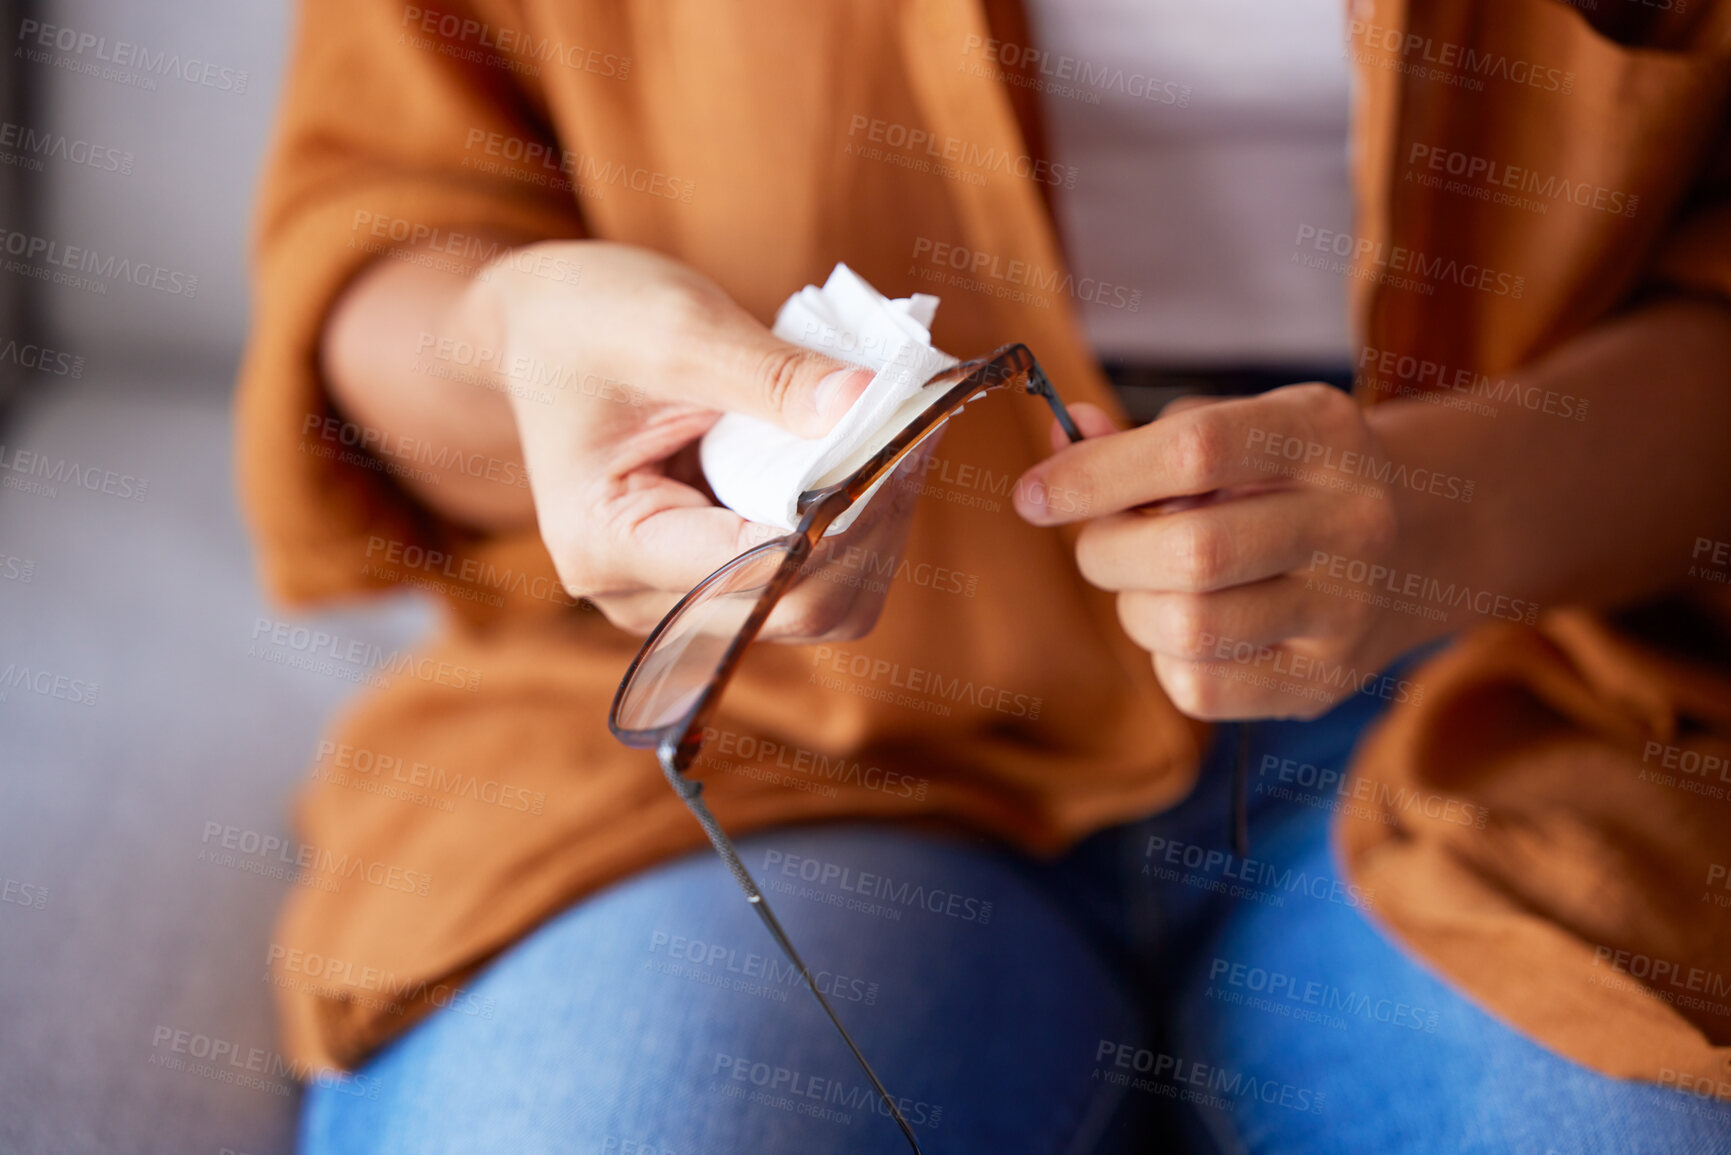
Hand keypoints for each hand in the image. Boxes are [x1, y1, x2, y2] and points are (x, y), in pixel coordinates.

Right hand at [455, 241, 917, 637]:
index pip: (758, 569)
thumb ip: (772, 375)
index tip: (899, 440)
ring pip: (817, 603)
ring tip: (898, 440)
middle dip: (869, 525)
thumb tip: (869, 404)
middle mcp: (639, 595)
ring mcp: (680, 594)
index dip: (842, 514)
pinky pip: (808, 576)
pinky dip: (852, 524)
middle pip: (798, 605)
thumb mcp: (676, 328)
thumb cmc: (586, 320)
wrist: (544, 328)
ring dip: (871, 529)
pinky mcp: (717, 576)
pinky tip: (873, 458)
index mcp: (607, 544)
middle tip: (914, 433)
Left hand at [1014, 385, 1424, 718]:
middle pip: (1192, 553)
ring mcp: (1346, 610)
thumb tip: (1064, 440)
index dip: (1097, 475)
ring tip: (1148, 584)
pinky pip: (1202, 687)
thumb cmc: (1289, 476)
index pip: (1197, 451)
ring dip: (1134, 608)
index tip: (1035, 495)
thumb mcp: (1237, 427)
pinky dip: (1165, 658)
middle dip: (1108, 551)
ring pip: (1190, 629)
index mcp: (1323, 433)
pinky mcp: (1325, 682)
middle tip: (1097, 545)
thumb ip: (1143, 438)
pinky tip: (1188, 626)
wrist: (1415, 542)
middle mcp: (1351, 520)